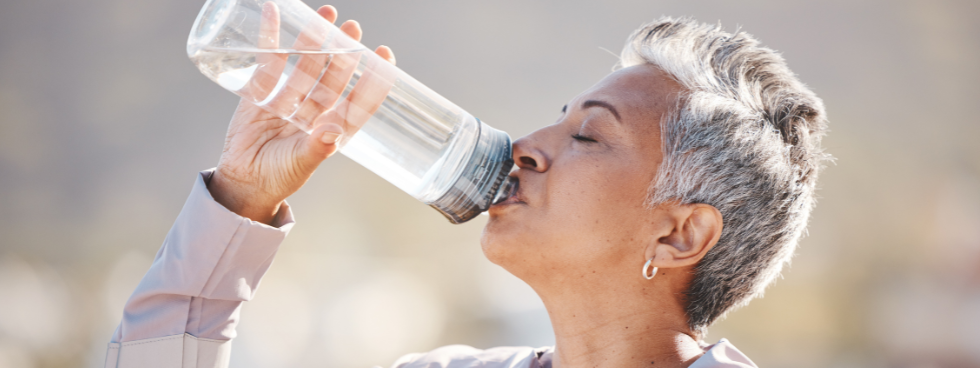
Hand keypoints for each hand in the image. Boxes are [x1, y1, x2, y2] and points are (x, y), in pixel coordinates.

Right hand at [207, 4, 396, 224]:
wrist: (241, 182)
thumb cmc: (278, 178)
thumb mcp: (300, 164)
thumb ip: (317, 148)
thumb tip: (333, 133)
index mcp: (332, 128)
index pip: (360, 99)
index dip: (374, 78)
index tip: (385, 55)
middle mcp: (315, 111)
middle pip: (334, 75)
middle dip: (344, 52)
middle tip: (353, 27)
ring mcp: (289, 99)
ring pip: (305, 65)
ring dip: (314, 40)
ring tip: (326, 13)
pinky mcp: (260, 93)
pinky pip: (268, 62)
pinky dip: (271, 39)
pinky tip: (275, 14)